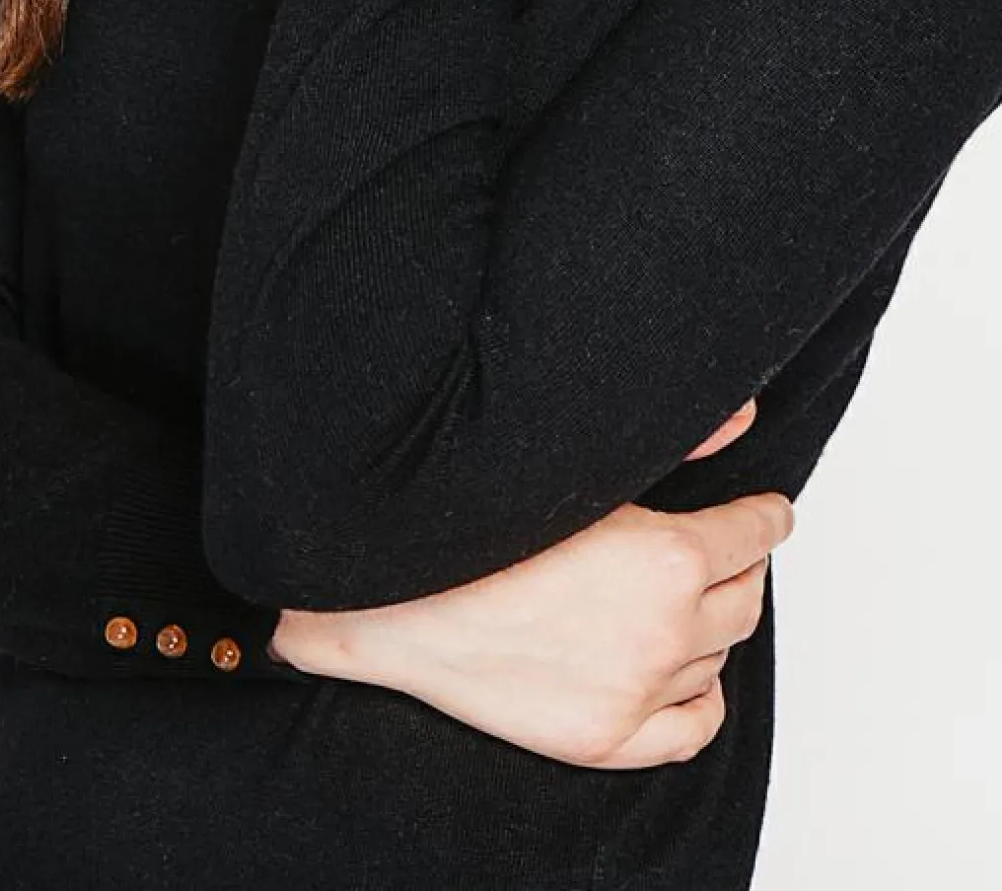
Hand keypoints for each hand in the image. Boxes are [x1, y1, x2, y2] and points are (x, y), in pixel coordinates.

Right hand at [271, 402, 792, 769]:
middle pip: (745, 597)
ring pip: (718, 655)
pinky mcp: (607, 739)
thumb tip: (742, 422)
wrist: (395, 599)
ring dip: (713, 621)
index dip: (766, 515)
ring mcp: (638, 691)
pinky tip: (686, 671)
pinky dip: (700, 695)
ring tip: (686, 597)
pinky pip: (693, 726)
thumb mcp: (581, 464)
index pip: (756, 533)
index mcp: (668, 555)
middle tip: (726, 550)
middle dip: (743, 566)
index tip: (768, 511)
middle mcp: (666, 628)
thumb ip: (673, 443)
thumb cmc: (475, 525)